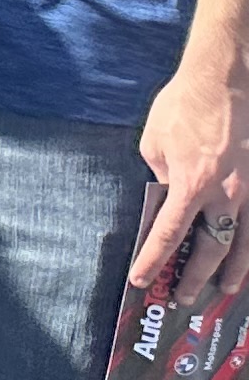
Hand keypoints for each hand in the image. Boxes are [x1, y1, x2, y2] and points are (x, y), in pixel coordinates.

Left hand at [130, 42, 248, 317]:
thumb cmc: (183, 107)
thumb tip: (167, 200)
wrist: (225, 80)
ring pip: (246, 244)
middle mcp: (226, 194)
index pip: (169, 235)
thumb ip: (161, 178)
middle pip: (212, 250)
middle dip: (195, 277)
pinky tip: (247, 260)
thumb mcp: (155, 143)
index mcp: (190, 184)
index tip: (141, 280)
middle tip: (182, 299)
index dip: (154, 261)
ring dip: (234, 272)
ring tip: (223, 291)